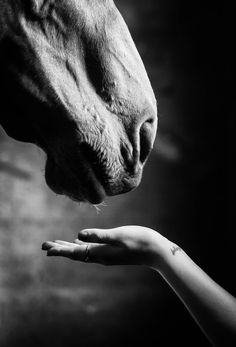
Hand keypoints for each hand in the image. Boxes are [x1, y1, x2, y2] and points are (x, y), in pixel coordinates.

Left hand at [42, 226, 171, 268]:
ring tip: (57, 244)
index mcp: (101, 253)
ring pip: (83, 251)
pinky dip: (82, 245)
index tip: (46, 248)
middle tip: (45, 246)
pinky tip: (80, 241)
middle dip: (60, 248)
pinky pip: (92, 249)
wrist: (158, 252)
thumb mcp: (119, 236)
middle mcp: (101, 256)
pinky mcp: (113, 251)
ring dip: (69, 247)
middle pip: (76, 253)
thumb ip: (99, 235)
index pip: (75, 252)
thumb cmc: (140, 240)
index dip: (60, 249)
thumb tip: (78, 235)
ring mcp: (107, 254)